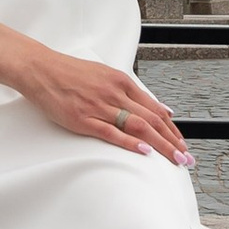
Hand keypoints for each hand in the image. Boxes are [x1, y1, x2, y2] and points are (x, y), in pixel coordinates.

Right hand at [8, 45, 190, 163]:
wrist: (41, 69)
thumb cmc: (71, 73)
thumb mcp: (106, 75)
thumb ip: (131, 92)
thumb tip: (159, 108)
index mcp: (121, 82)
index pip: (155, 109)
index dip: (172, 129)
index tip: (182, 144)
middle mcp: (114, 93)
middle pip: (152, 120)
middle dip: (173, 141)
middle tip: (186, 158)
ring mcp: (99, 106)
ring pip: (138, 127)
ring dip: (160, 145)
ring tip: (174, 159)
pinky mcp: (83, 119)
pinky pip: (112, 132)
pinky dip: (130, 143)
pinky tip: (144, 152)